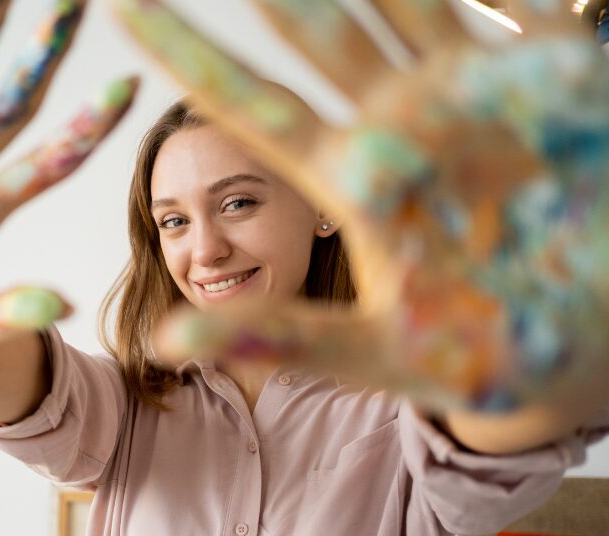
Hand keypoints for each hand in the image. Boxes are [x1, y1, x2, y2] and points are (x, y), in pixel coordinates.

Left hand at [114, 0, 608, 412]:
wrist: (586, 346)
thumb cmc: (481, 353)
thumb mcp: (372, 352)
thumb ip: (275, 340)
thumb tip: (165, 343)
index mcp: (349, 178)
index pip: (247, 104)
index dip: (185, 54)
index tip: (120, 4)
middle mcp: (399, 123)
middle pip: (319, 30)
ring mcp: (471, 93)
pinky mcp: (549, 79)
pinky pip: (516, 0)